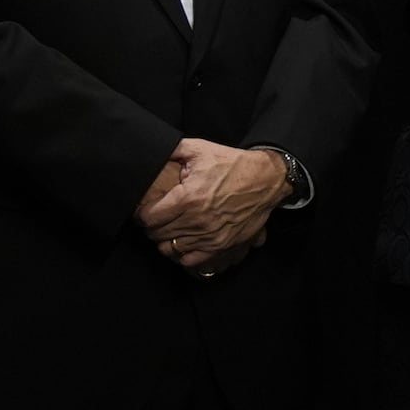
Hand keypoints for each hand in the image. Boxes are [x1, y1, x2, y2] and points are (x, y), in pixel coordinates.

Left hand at [137, 140, 289, 273]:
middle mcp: (197, 220)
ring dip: (167, 239)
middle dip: (153, 226)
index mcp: (188, 197)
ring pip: (171, 248)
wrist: (266, 180)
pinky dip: (184, 253)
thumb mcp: (200, 149)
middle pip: (157, 234)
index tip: (146, 210)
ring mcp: (210, 236)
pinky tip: (186, 241)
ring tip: (171, 229)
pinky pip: (191, 260)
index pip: (149, 218)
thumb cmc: (232, 164)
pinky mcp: (222, 245)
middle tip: (158, 218)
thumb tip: (153, 151)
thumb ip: (172, 150)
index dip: (143, 213)